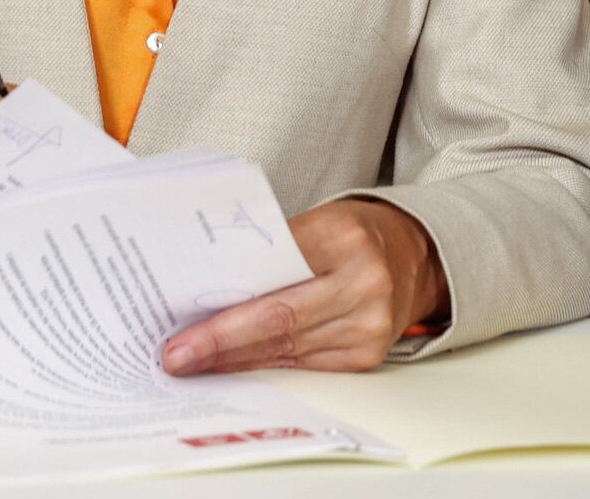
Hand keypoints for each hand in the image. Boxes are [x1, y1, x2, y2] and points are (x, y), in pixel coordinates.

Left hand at [161, 198, 446, 375]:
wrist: (412, 254)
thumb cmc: (352, 234)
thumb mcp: (317, 221)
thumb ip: (271, 252)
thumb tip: (207, 290)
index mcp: (344, 237)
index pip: (274, 277)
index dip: (226, 310)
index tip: (182, 327)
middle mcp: (364, 283)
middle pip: (279, 321)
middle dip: (220, 343)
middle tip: (176, 358)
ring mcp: (370, 325)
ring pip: (287, 350)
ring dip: (235, 360)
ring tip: (194, 365)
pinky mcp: (367, 355)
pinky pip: (304, 366)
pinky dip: (264, 367)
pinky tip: (234, 368)